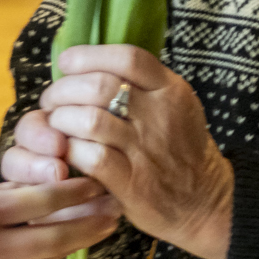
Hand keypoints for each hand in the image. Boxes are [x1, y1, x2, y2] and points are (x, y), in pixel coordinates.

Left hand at [16, 44, 234, 258]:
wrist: (206, 202)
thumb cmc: (183, 150)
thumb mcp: (178, 106)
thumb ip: (144, 86)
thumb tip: (93, 67)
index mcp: (171, 90)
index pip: (127, 58)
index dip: (88, 56)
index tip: (67, 63)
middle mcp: (160, 115)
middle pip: (99, 86)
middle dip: (63, 90)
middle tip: (52, 100)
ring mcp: (146, 149)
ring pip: (89, 120)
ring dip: (61, 120)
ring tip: (56, 125)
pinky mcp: (132, 183)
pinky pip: (90, 157)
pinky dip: (70, 150)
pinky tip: (66, 151)